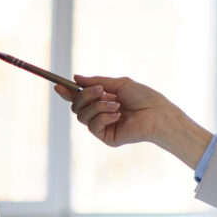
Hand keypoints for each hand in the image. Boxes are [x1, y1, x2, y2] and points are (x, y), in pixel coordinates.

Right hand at [54, 75, 211, 167]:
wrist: (158, 113)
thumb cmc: (144, 97)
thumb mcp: (118, 84)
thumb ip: (96, 82)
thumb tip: (76, 78)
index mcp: (103, 101)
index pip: (80, 98)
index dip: (68, 93)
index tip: (58, 85)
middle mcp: (101, 114)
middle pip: (76, 107)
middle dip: (84, 96)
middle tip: (99, 90)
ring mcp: (103, 127)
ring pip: (82, 116)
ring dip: (98, 106)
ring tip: (116, 105)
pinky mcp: (107, 137)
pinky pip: (93, 126)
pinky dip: (104, 117)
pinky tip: (118, 115)